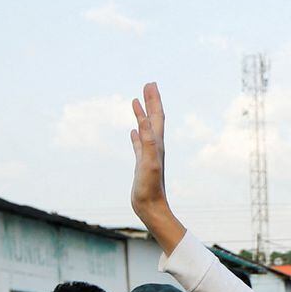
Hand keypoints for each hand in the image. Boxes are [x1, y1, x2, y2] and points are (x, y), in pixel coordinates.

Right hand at [128, 83, 181, 239]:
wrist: (151, 208)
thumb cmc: (150, 188)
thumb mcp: (148, 163)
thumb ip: (147, 143)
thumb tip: (143, 123)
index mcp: (157, 144)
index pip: (156, 117)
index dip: (153, 100)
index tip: (150, 84)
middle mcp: (155, 147)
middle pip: (154, 119)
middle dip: (151, 101)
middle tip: (148, 85)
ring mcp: (148, 154)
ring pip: (146, 129)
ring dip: (143, 114)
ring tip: (138, 101)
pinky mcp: (142, 164)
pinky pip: (139, 144)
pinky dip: (136, 134)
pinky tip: (133, 131)